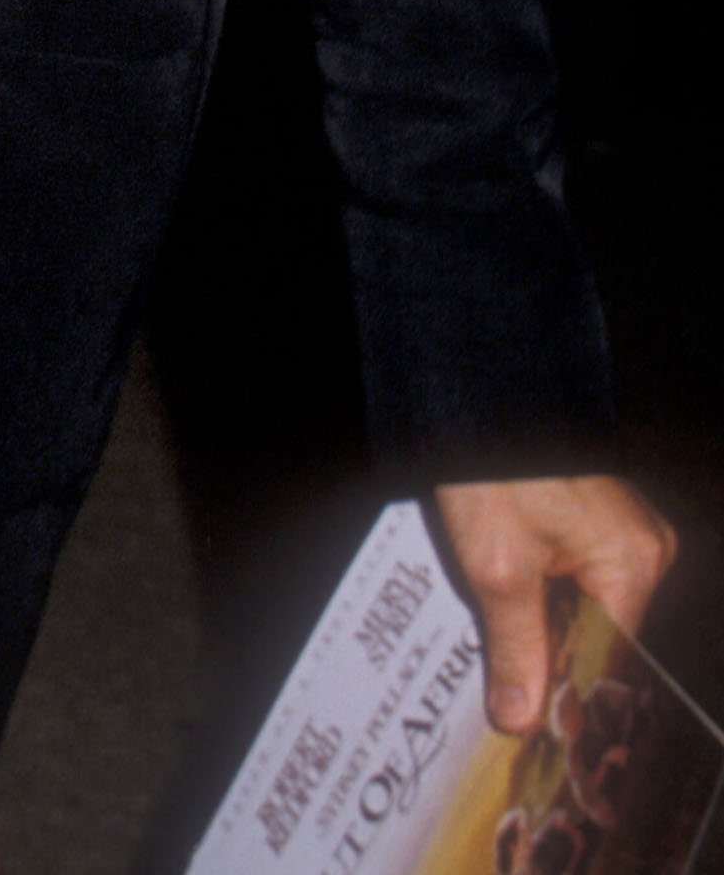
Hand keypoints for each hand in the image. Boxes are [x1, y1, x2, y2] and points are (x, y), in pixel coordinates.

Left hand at [436, 475, 676, 730]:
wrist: (473, 385)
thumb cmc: (492, 464)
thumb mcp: (497, 566)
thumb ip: (515, 646)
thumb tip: (523, 719)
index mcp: (632, 565)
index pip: (609, 660)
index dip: (567, 696)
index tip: (530, 726)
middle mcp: (639, 548)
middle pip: (594, 633)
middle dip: (544, 658)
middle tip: (498, 695)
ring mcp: (615, 527)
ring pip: (575, 602)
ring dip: (533, 624)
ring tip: (489, 648)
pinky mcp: (585, 509)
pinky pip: (565, 569)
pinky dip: (531, 588)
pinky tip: (493, 599)